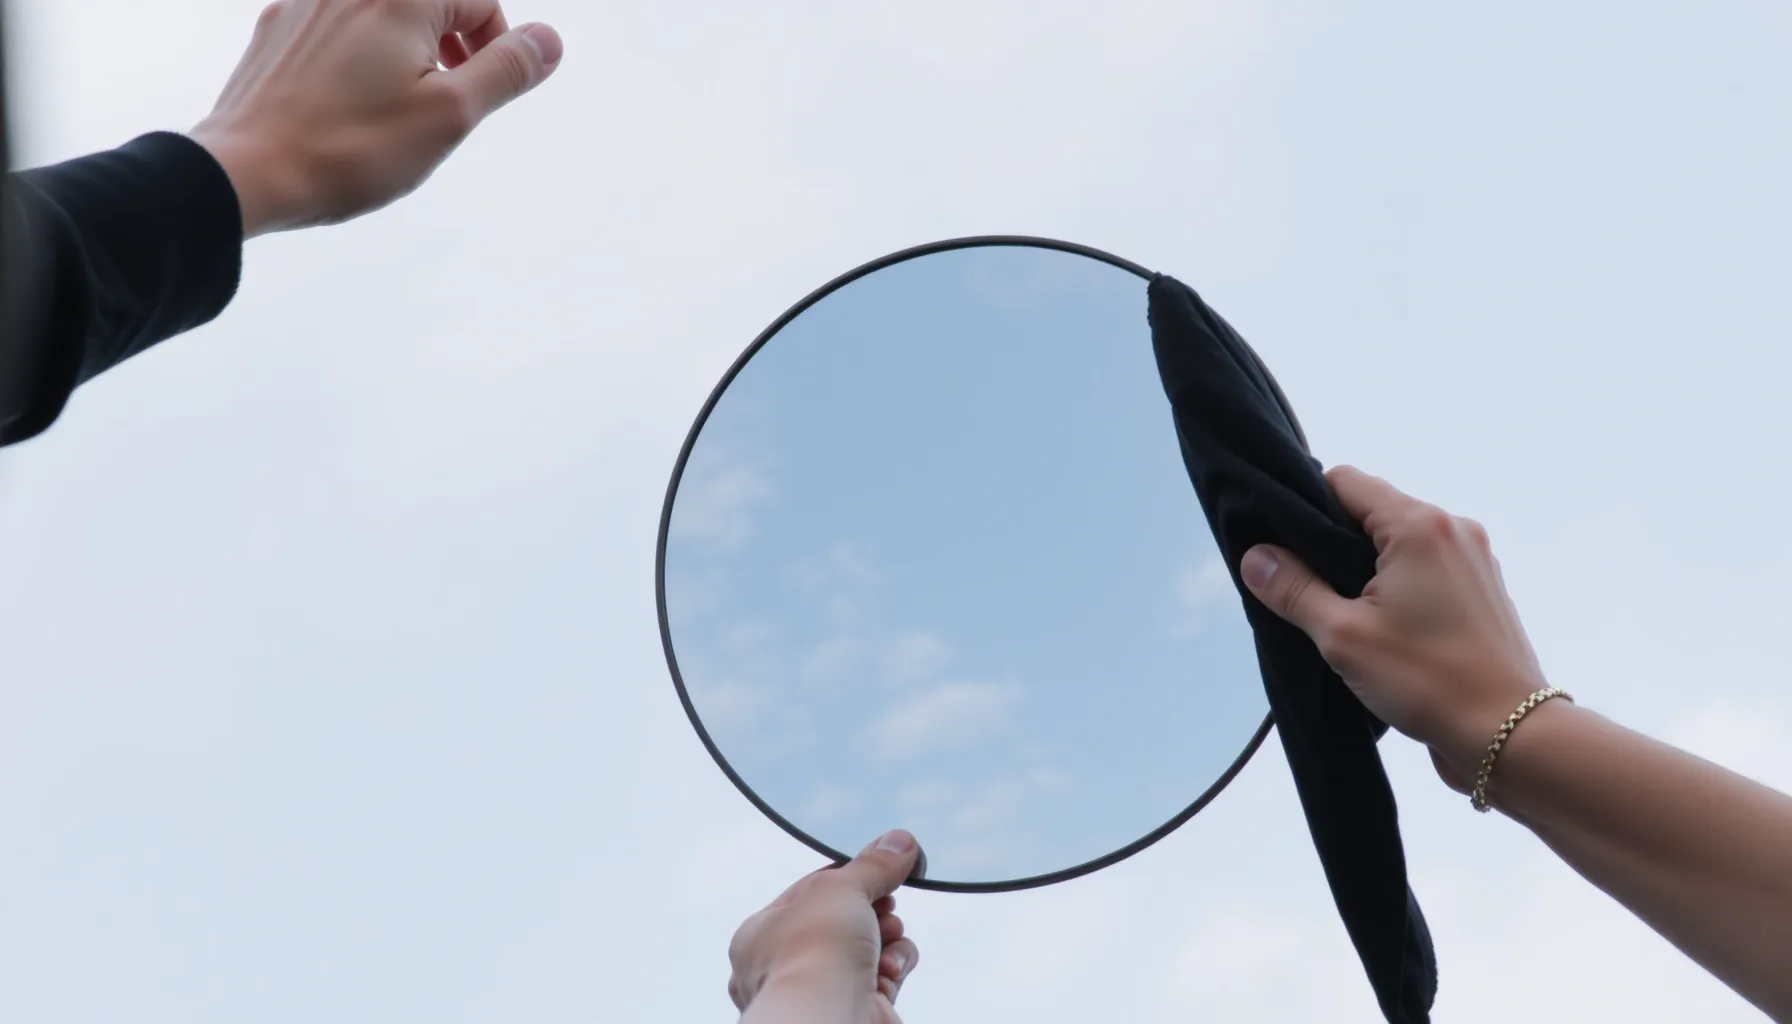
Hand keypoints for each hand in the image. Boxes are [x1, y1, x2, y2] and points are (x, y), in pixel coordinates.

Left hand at [188, 0, 563, 237]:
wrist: (248, 171)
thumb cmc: (352, 149)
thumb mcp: (451, 115)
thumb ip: (506, 70)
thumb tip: (548, 40)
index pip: (479, 0)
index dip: (496, 47)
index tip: (478, 94)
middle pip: (431, 2)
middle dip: (449, 44)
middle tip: (442, 102)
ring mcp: (307, 2)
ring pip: (384, 12)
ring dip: (406, 50)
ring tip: (396, 107)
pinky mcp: (277, 27)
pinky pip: (339, 25)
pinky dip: (360, 55)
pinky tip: (349, 104)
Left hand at [729, 830, 923, 1023]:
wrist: (827, 1020)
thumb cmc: (810, 955)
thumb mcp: (841, 886)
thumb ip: (873, 864)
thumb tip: (900, 842)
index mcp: (762, 932)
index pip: (810, 891)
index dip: (848, 876)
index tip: (877, 868)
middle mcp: (786, 965)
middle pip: (846, 919)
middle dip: (874, 911)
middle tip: (883, 907)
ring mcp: (821, 991)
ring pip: (871, 947)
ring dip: (887, 939)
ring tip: (886, 939)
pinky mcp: (856, 1008)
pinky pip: (885, 976)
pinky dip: (893, 969)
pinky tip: (886, 972)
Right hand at [1238, 466, 1549, 789]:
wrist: (1510, 735)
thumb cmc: (1427, 681)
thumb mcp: (1342, 636)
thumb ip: (1293, 588)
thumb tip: (1255, 555)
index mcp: (1418, 526)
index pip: (1345, 482)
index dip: (1305, 508)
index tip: (1283, 549)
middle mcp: (1453, 529)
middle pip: (1373, 510)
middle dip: (1334, 543)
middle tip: (1306, 589)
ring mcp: (1474, 559)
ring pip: (1400, 542)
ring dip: (1367, 568)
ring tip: (1345, 616)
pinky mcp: (1483, 590)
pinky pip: (1427, 568)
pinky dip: (1398, 586)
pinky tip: (1384, 628)